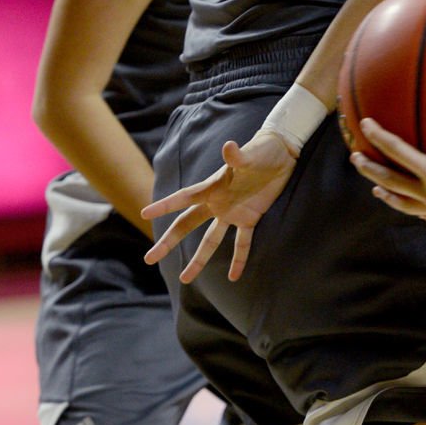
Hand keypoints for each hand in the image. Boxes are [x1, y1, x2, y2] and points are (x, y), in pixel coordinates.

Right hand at [143, 128, 297, 282]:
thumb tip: (228, 145)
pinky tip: (233, 277)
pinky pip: (242, 243)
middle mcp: (217, 203)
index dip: (164, 206)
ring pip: (210, 240)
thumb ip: (237, 156)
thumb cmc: (262, 150)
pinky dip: (239, 259)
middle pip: (187, 225)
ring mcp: (232, 213)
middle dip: (169, 241)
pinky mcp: (250, 219)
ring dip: (199, 260)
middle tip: (149, 259)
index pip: (183, 198)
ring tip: (185, 279)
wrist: (281, 152)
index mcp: (212, 186)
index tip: (144, 214)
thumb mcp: (250, 154)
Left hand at [351, 82, 425, 232]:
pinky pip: (420, 214)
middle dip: (370, 169)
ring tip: (375, 188)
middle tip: (355, 158)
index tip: (365, 125)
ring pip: (401, 203)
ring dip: (385, 192)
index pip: (397, 152)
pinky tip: (411, 203)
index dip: (378, 137)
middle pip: (389, 181)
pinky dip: (409, 207)